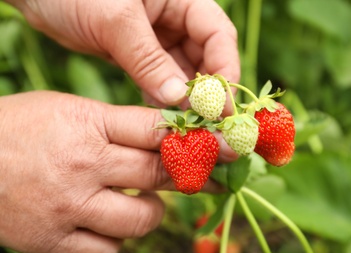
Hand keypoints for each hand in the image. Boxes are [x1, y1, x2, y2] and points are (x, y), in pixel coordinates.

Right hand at [0, 91, 231, 252]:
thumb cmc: (21, 128)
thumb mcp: (69, 111)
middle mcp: (83, 167)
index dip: (199, 139)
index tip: (228, 146)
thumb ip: (118, 124)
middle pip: (159, 173)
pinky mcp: (53, 243)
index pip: (157, 131)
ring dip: (151, 211)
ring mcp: (69, 208)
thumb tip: (165, 138)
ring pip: (142, 219)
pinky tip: (106, 223)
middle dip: (191, 176)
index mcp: (87, 125)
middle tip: (208, 177)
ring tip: (136, 200)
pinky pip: (110, 251)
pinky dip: (118, 238)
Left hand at [9, 0, 239, 106]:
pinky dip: (162, 98)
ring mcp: (158, 38)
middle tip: (205, 124)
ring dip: (185, 99)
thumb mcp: (115, 21)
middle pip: (206, 58)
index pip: (218, 35)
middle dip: (206, 91)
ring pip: (183, 72)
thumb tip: (177, 98)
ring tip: (184, 125)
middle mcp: (175, 18)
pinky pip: (160, 79)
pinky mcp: (140, 54)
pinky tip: (161, 116)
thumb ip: (148, 59)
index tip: (220, 106)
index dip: (224, 70)